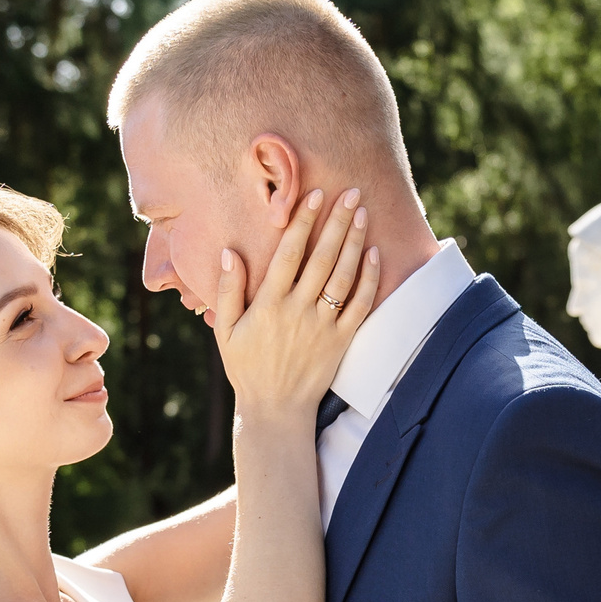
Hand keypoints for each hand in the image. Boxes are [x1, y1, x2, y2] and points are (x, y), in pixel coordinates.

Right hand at [213, 188, 379, 425]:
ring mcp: (323, 326)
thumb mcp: (225, 331)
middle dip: (337, 221)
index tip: (315, 195)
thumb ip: (228, 291)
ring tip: (363, 212)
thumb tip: (228, 252)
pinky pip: (360, 305)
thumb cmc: (246, 367)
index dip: (303, 222)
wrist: (276, 410)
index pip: (289, 254)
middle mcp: (298, 311)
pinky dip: (369, 278)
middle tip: (351, 191)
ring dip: (355, 241)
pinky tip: (375, 254)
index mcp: (269, 304)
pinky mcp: (341, 341)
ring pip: (343, 276)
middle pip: (322, 257)